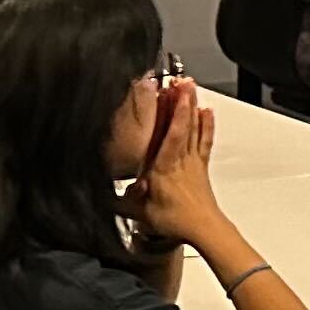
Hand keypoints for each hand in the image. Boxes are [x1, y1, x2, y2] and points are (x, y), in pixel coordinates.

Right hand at [133, 79, 219, 243]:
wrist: (204, 229)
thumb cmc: (175, 221)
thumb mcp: (139, 212)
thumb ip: (121, 200)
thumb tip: (102, 192)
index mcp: (165, 168)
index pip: (172, 135)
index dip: (175, 113)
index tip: (173, 93)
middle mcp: (181, 160)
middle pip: (185, 125)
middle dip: (184, 101)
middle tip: (183, 80)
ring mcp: (194, 161)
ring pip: (196, 128)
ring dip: (194, 106)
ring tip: (192, 87)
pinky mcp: (202, 166)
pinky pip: (205, 140)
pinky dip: (206, 124)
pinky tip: (207, 111)